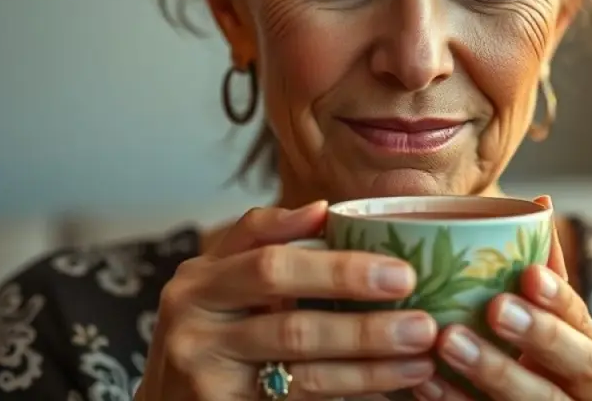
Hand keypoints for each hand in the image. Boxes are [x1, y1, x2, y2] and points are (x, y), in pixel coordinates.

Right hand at [134, 201, 438, 400]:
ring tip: (420, 361)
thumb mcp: (221, 276)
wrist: (168, 399)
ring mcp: (208, 384)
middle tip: (424, 325)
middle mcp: (196, 333)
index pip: (274, 267)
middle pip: (293, 328)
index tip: (402, 272)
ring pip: (304, 378)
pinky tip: (387, 392)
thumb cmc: (210, 327)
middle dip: (366, 328)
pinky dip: (350, 398)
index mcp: (200, 283)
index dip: (340, 271)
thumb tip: (323, 209)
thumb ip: (263, 237)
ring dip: (370, 371)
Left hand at [414, 212, 591, 400]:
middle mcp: (587, 396)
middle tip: (494, 309)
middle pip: (574, 365)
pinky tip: (423, 382)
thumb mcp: (549, 325)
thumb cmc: (538, 369)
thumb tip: (539, 201)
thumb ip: (545, 273)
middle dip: (537, 336)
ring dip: (491, 371)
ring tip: (447, 341)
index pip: (584, 322)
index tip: (528, 275)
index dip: (557, 300)